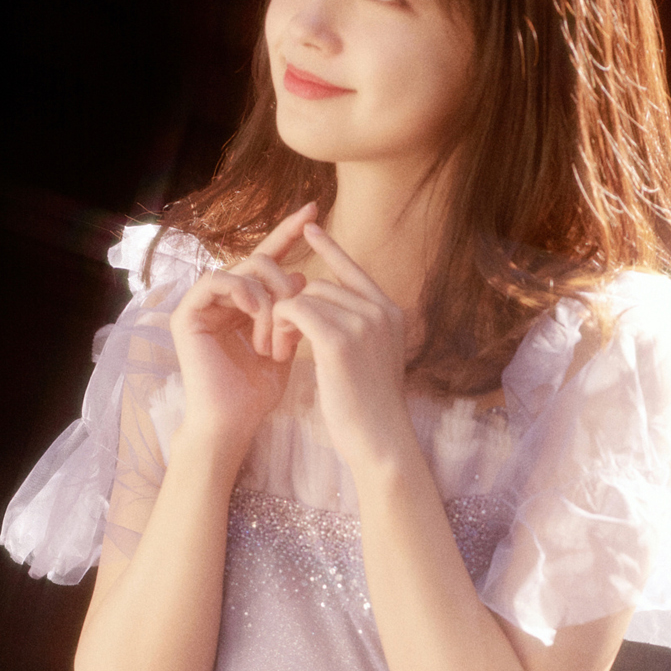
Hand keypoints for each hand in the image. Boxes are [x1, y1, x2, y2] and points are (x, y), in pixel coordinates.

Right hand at [168, 204, 314, 467]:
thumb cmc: (258, 392)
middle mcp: (221, 297)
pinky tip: (257, 316)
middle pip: (260, 259)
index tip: (315, 211)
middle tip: (300, 309)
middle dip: (287, 281)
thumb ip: (293, 309)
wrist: (233, 422)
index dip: (290, 232)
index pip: (268, 257)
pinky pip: (218, 280)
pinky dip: (244, 294)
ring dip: (270, 297)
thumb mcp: (286, 343)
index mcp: (244, 301)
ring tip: (277, 333)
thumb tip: (304, 275)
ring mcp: (202, 303)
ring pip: (244, 268)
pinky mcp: (187, 312)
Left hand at [270, 225, 411, 468]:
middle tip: (282, 343)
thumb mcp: (371, 360)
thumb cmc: (369, 410)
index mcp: (390, 313)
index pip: (354, 270)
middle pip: (321, 285)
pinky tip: (281, 351)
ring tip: (282, 352)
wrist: (380, 441)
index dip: (330, 249)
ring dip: (284, 322)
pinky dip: (280, 327)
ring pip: (305, 296)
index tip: (310, 230)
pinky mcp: (339, 339)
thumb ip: (358, 329)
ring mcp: (362, 322)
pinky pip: (295, 310)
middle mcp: (379, 310)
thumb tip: (327, 307)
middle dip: (295, 308)